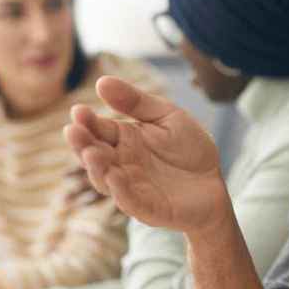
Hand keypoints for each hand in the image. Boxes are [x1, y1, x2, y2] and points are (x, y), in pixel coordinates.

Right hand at [65, 76, 222, 232]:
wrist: (215, 182)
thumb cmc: (189, 148)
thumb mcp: (167, 116)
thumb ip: (136, 102)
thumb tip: (101, 81)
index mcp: (123, 139)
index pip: (98, 129)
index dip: (86, 121)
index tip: (78, 111)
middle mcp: (120, 163)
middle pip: (94, 154)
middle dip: (82, 143)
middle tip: (73, 130)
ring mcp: (130, 187)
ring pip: (104, 179)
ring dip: (96, 167)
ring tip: (91, 152)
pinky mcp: (146, 207)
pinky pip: (128, 200)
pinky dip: (119, 189)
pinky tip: (114, 175)